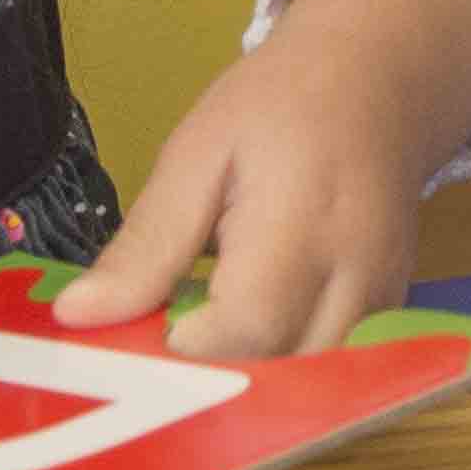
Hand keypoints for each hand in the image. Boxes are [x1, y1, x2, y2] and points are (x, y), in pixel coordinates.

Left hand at [55, 0, 470, 360]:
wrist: (377, 79)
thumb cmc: (277, 105)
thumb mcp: (196, 154)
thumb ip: (147, 244)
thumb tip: (79, 316)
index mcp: (302, 226)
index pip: (243, 331)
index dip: (179, 352)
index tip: (136, 333)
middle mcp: (358, 280)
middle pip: (278, 376)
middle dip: (208, 378)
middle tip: (158, 339)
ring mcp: (385, 305)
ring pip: (308, 390)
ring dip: (247, 381)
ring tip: (200, 335)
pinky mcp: (391, 317)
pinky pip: (330, 372)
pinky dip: (281, 369)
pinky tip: (244, 335)